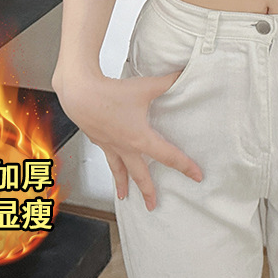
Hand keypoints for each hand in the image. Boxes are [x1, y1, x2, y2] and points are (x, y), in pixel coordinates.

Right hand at [53, 69, 203, 210]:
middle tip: (153, 205)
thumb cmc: (112, 93)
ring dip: (123, 184)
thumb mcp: (145, 87)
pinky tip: (112, 160)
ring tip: (124, 197)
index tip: (196, 176)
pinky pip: (108, 157)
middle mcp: (125, 147)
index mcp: (140, 139)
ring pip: (119, 170)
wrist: (80, 95)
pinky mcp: (98, 140)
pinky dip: (112, 164)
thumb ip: (168, 81)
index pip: (168, 156)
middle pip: (140, 174)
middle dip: (148, 191)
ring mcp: (110, 146)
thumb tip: (184, 72)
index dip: (185, 166)